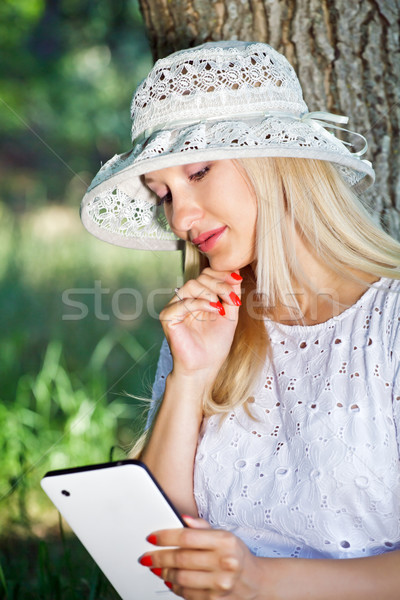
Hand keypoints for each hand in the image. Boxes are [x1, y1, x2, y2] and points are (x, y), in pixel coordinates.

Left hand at [139, 516, 262, 599]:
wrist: (255, 582)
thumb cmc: (236, 555)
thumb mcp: (225, 535)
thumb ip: (202, 527)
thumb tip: (182, 519)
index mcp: (225, 542)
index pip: (187, 537)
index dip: (165, 537)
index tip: (152, 538)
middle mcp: (224, 563)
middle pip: (181, 559)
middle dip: (159, 557)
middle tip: (146, 556)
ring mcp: (219, 584)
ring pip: (181, 578)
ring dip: (163, 573)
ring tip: (155, 568)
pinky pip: (186, 594)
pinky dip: (174, 587)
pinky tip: (169, 580)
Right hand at [160, 269, 241, 380]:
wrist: (204, 368)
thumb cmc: (215, 345)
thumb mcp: (229, 315)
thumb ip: (231, 295)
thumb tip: (236, 273)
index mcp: (198, 298)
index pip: (206, 275)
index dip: (222, 274)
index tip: (238, 280)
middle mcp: (185, 300)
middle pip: (200, 278)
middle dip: (220, 284)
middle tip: (232, 298)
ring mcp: (175, 307)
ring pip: (191, 285)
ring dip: (211, 293)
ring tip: (221, 307)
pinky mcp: (168, 317)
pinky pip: (183, 302)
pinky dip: (201, 304)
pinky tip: (214, 310)